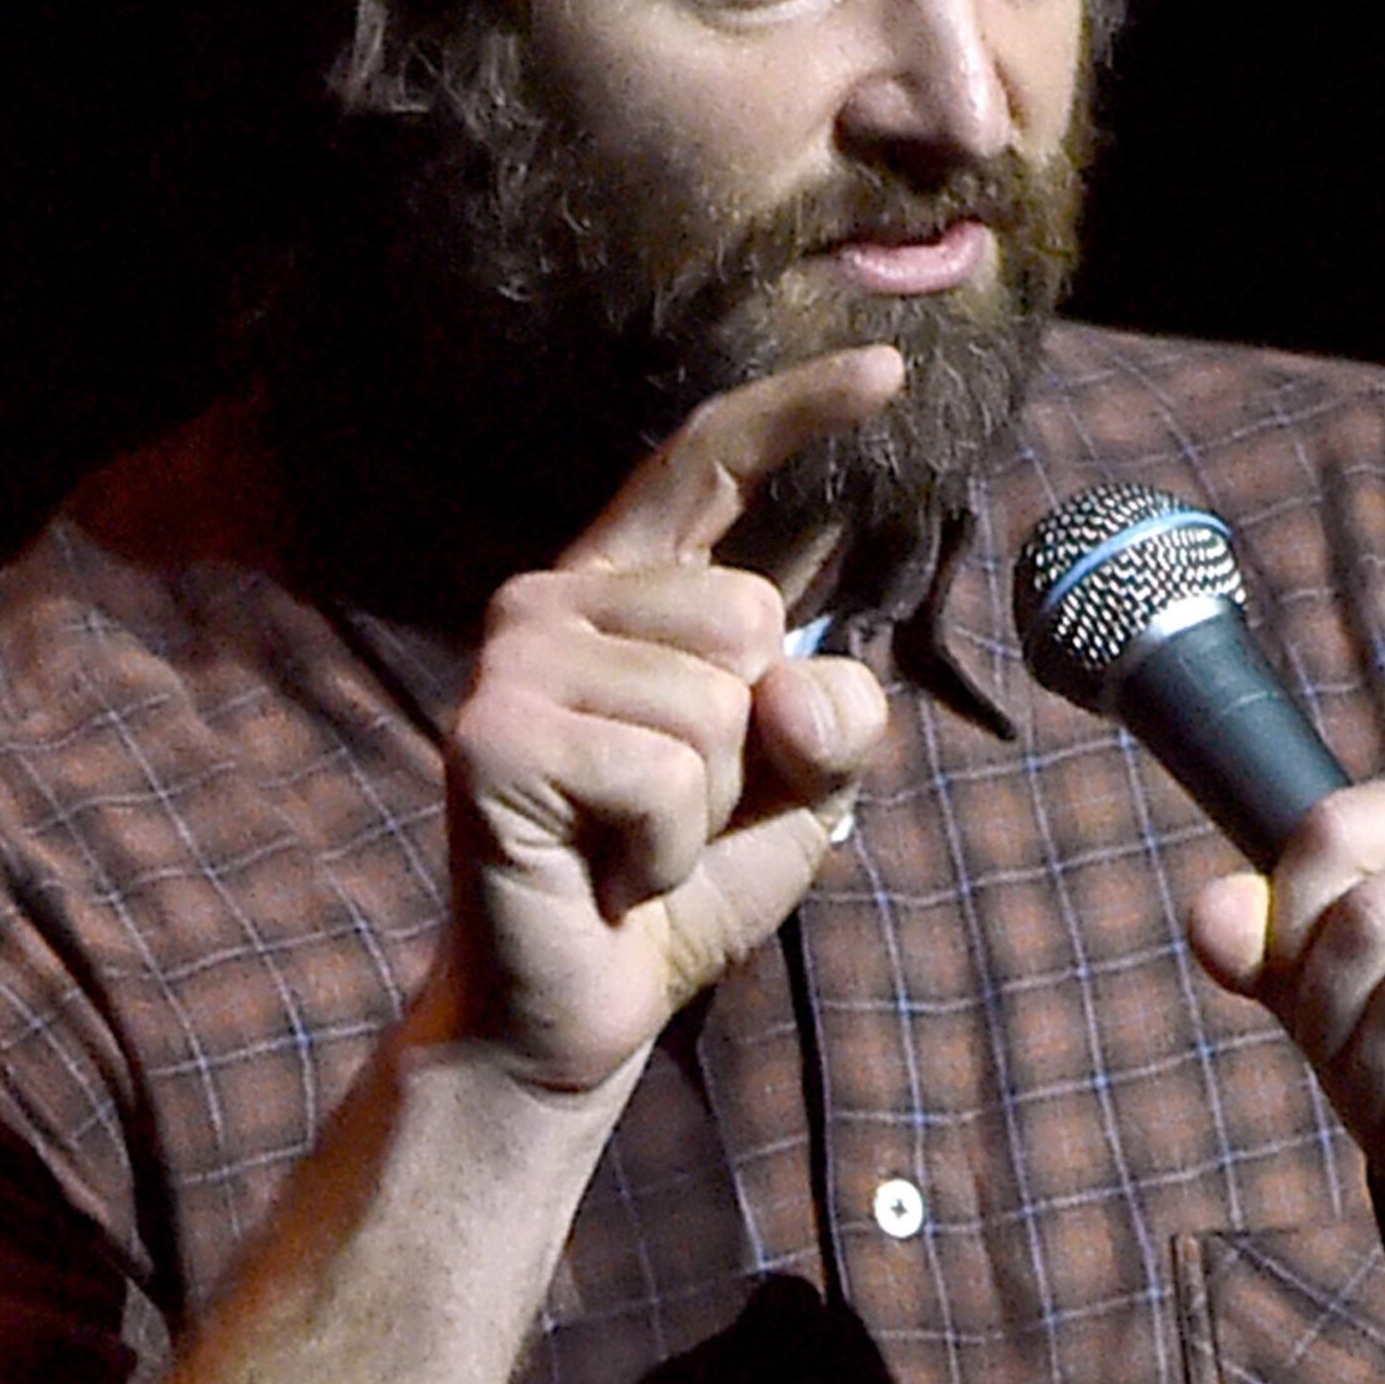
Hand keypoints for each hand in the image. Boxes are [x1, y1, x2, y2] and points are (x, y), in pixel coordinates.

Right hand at [436, 347, 900, 1094]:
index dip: (797, 414)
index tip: (891, 373)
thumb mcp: (797, 788)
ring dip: (707, 805)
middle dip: (753, 741)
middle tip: (678, 810)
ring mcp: (514, 660)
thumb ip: (831, 712)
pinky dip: (667, 847)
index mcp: (625, 590)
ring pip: (713, 701)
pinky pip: (664, 772)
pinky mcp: (493, 735)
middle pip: (746, 616)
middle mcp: (554, 598)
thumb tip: (787, 671)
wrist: (579, 1010)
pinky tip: (613, 872)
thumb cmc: (680, 884)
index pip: (710, 467)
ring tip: (638, 844)